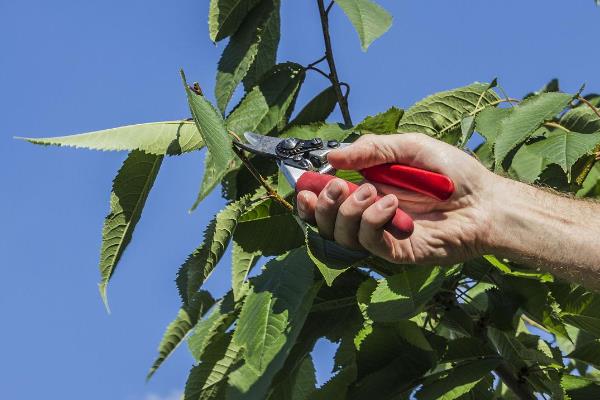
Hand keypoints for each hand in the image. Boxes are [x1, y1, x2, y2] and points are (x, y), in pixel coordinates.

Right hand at [296, 133, 500, 264]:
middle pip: (327, 223)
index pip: (328, 202)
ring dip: (348, 212)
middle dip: (323, 207)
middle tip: (335, 188)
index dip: (310, 199)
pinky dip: (372, 221)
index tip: (303, 188)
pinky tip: (390, 204)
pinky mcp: (398, 251)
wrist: (487, 201)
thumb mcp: (409, 147)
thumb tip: (331, 156)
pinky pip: (370, 243)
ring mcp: (384, 236)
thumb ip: (371, 149)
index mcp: (368, 191)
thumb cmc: (453, 174)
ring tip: (371, 192)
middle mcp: (370, 216)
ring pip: (344, 236)